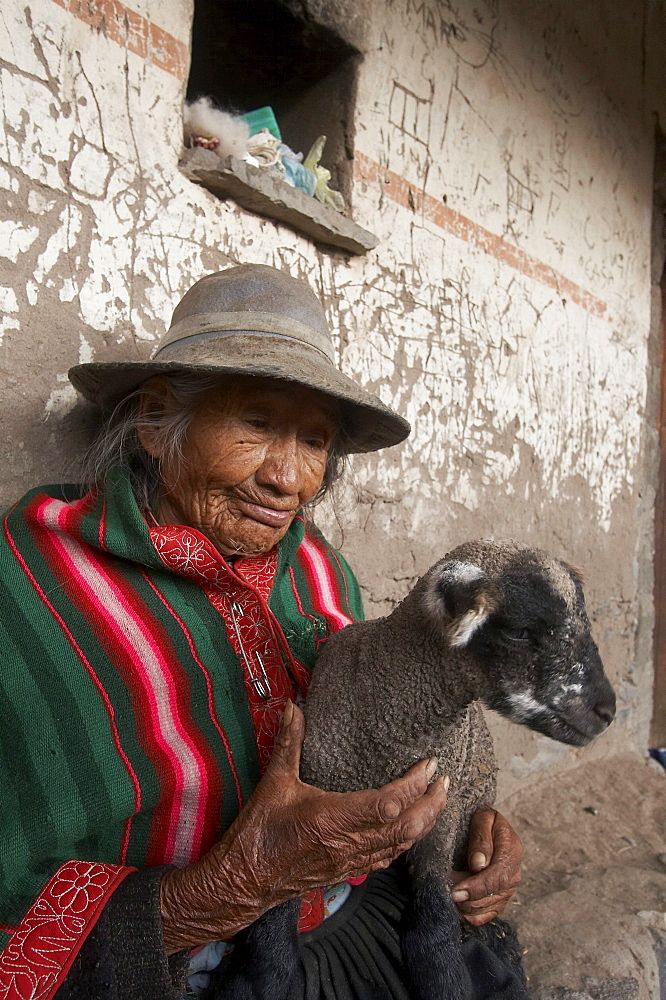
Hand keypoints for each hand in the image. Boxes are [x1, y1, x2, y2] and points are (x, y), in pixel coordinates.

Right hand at [160, 702, 448, 952]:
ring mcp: (351, 861)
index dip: (415, 785)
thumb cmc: (258, 832)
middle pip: (406, 827)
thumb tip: (292, 706)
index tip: (429, 765)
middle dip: (431, 805)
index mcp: (333, 818)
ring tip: (437, 801)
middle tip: (445, 781)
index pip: (389, 803)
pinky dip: (406, 842)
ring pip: (401, 845)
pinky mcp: (347, 871)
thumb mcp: (274, 782)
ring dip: (424, 824)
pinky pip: (388, 858)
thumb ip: (288, 743)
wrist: (244, 880)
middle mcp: (348, 842)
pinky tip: (411, 830)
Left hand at [450, 807, 522, 925]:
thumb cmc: (484, 820)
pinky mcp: (500, 898)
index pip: (497, 876)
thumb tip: (479, 865)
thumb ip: (481, 839)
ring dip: (466, 906)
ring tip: (448, 895)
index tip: (456, 891)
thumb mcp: (483, 819)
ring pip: (487, 908)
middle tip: (446, 893)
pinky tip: (457, 908)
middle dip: (467, 898)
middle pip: (492, 896)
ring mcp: (509, 888)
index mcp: (513, 851)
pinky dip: (471, 916)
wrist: (489, 826)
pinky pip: (487, 915)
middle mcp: (514, 873)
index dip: (476, 887)